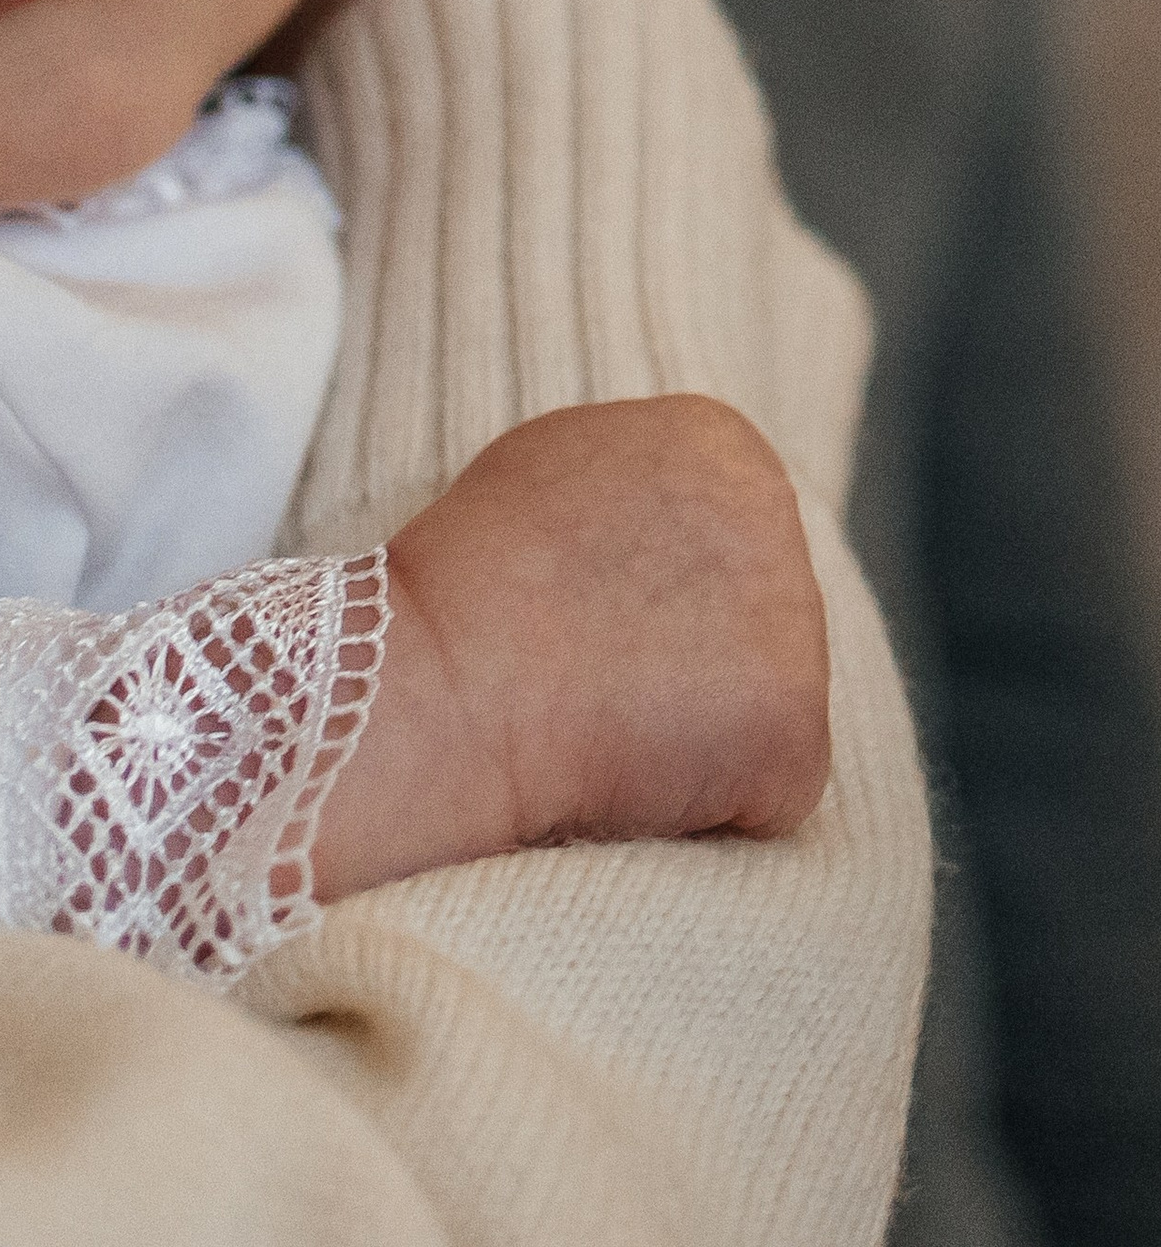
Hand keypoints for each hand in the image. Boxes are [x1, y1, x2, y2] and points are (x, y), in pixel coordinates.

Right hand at [311, 398, 832, 900]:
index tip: (593, 605)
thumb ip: (647, 481)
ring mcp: (799, 626)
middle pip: (763, 612)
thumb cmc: (472, 580)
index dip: (658, 588)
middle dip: (693, 655)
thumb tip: (684, 515)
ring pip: (764, 701)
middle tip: (601, 667)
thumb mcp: (563, 466)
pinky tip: (632, 766)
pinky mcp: (796, 734)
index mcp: (721, 444)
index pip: (732, 530)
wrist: (446, 683)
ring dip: (700, 728)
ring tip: (606, 712)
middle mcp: (777, 517)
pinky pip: (769, 789)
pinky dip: (709, 803)